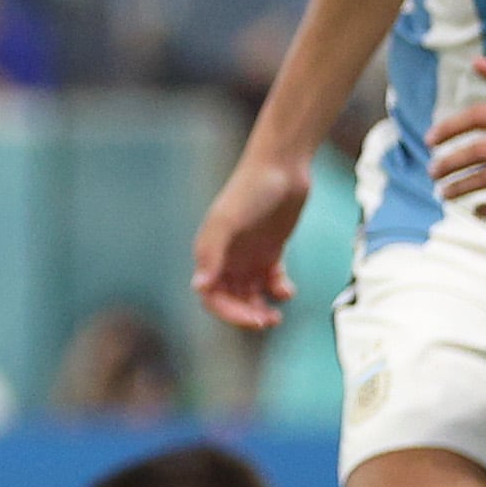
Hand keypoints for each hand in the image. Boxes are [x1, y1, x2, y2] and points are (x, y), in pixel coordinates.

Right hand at [190, 143, 310, 329]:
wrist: (283, 166)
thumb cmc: (252, 189)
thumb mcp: (228, 219)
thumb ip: (212, 252)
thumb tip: (199, 287)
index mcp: (212, 251)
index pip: (211, 296)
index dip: (228, 313)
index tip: (251, 318)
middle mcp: (227, 257)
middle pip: (230, 300)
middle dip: (246, 315)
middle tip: (267, 321)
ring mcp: (249, 254)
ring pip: (249, 295)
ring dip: (260, 309)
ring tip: (276, 316)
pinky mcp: (271, 250)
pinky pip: (270, 282)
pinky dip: (278, 291)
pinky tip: (287, 290)